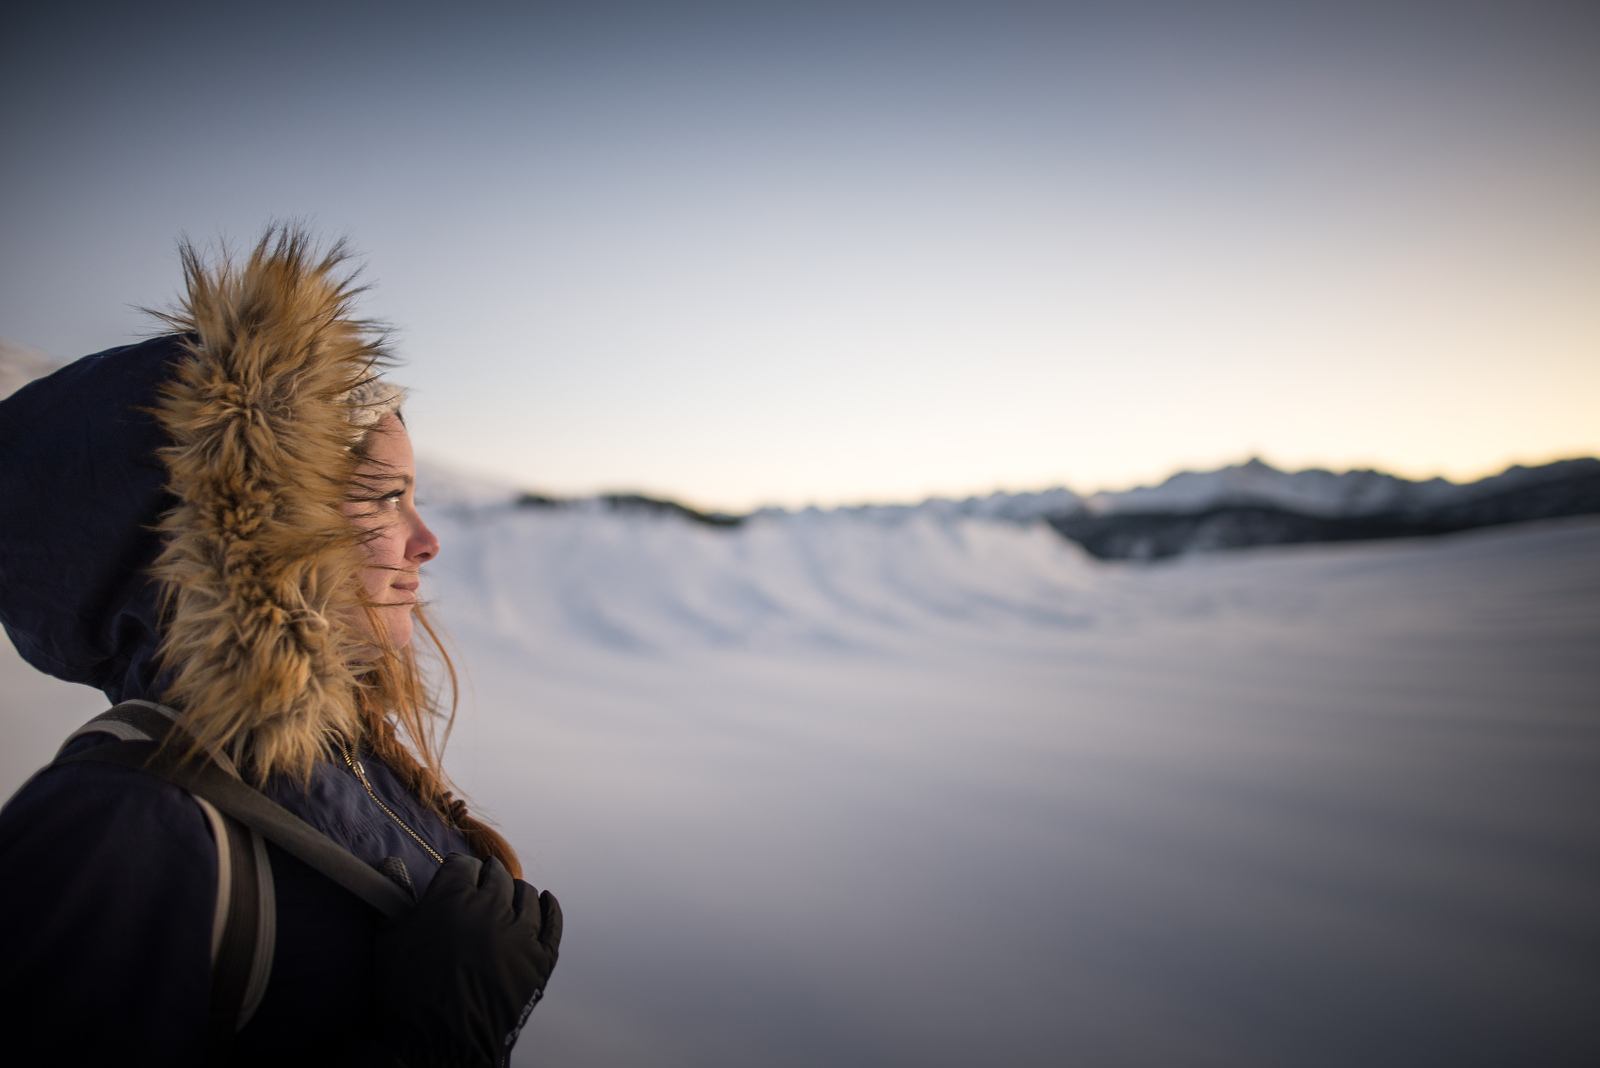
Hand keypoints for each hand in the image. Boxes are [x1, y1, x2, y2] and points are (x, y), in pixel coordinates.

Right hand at [372, 853, 561, 1066]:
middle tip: (477, 885)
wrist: (444, 1047)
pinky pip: (552, 920)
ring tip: (504, 898)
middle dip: (484, 876)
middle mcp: (491, 907)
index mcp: (453, 898)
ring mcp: (521, 932)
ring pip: (525, 893)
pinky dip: (548, 907)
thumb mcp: (389, 943)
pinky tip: (544, 900)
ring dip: (512, 891)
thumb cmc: (410, 997)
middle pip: (495, 875)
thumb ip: (395, 899)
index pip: (462, 865)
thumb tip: (390, 862)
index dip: (456, 871)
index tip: (453, 878)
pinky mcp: (541, 957)